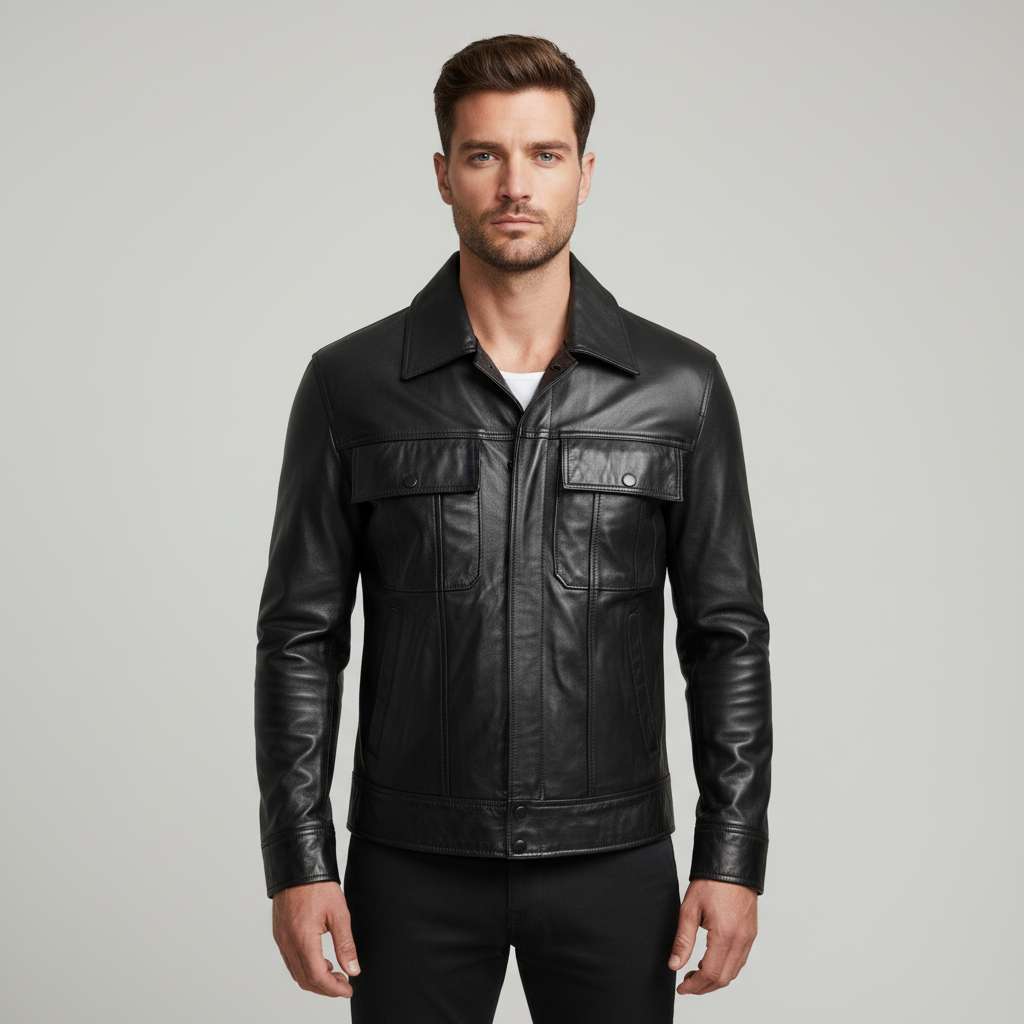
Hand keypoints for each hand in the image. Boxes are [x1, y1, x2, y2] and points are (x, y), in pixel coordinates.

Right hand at [271, 881, 361, 997]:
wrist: (298, 867)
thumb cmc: (318, 886)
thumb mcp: (339, 914)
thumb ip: (345, 945)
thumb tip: (353, 969)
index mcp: (303, 938)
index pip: (317, 977)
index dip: (333, 988)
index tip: (348, 989)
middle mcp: (288, 943)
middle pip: (305, 980)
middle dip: (325, 988)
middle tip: (344, 983)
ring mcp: (281, 939)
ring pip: (296, 973)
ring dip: (315, 980)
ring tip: (334, 973)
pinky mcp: (279, 934)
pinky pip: (290, 961)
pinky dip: (305, 968)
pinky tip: (320, 960)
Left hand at [667, 878, 757, 994]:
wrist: (732, 865)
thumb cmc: (711, 883)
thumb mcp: (689, 909)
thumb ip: (683, 940)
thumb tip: (674, 964)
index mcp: (725, 935)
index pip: (711, 974)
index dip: (695, 986)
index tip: (681, 988)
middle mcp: (741, 940)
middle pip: (724, 978)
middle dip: (704, 987)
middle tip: (686, 984)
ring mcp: (748, 938)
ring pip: (734, 972)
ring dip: (715, 980)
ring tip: (696, 975)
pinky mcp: (751, 934)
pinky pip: (740, 960)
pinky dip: (726, 968)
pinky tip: (712, 963)